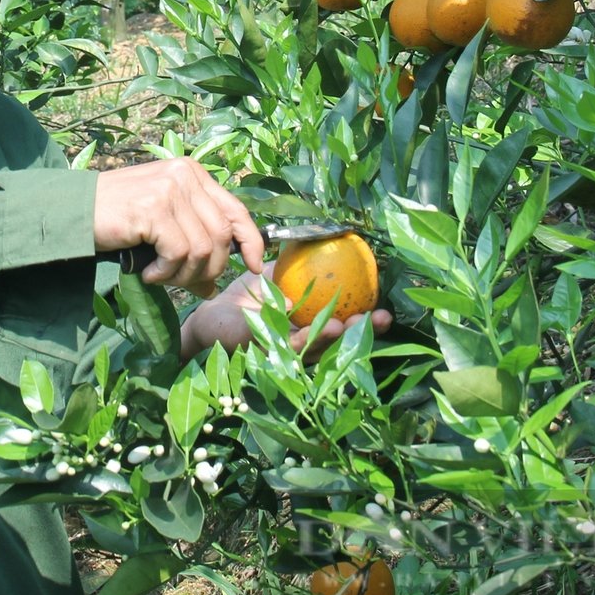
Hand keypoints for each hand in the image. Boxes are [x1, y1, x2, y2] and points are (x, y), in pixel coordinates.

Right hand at [93, 158, 264, 298]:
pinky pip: (179, 253)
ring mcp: (170, 190)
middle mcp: (185, 176)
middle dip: (211, 269)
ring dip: (184, 275)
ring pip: (203, 249)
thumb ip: (193, 240)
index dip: (251, 241)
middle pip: (222, 235)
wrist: (72, 211)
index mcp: (192, 173)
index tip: (254, 267)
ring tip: (161, 276)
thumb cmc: (116, 218)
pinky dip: (166, 272)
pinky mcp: (154, 209)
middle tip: (189, 285)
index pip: (236, 209)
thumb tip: (215, 284)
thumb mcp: (163, 222)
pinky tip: (149, 272)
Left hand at [178, 267, 391, 361]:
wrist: (210, 314)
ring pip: (311, 348)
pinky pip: (277, 342)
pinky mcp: (259, 350)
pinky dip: (294, 333)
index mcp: (307, 327)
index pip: (342, 326)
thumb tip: (323, 244)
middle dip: (359, 334)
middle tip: (379, 320)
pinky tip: (302, 319)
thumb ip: (297, 268)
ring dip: (329, 337)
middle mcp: (299, 343)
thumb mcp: (274, 277)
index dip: (364, 322)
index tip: (384, 312)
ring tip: (345, 324)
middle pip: (334, 342)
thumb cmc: (245, 298)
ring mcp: (281, 350)